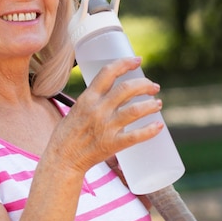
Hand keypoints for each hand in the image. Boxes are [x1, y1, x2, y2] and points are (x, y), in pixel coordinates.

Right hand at [51, 56, 162, 174]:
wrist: (62, 159)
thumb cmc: (67, 135)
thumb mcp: (76, 110)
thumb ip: (93, 101)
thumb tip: (115, 94)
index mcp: (87, 99)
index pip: (108, 73)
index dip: (125, 63)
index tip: (137, 60)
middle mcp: (98, 110)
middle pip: (127, 88)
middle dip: (145, 84)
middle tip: (153, 87)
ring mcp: (106, 127)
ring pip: (135, 110)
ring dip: (151, 105)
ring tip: (158, 104)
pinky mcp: (112, 144)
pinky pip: (136, 135)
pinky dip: (150, 130)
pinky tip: (159, 126)